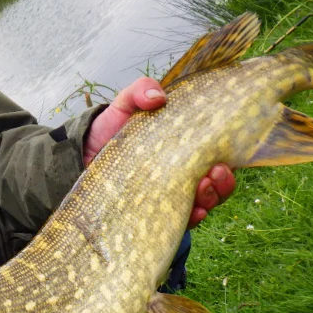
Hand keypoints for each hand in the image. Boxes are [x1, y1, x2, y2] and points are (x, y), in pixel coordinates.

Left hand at [82, 77, 234, 227]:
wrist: (81, 157)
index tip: (226, 157)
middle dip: (223, 182)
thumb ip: (139, 92)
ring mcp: (172, 195)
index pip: (220, 154)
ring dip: (211, 198)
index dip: (231, 157)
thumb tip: (158, 97)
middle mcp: (185, 173)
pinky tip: (192, 211)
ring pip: (205, 203)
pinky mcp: (156, 213)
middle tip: (215, 173)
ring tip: (203, 189)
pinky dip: (191, 217)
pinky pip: (181, 221)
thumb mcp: (124, 106)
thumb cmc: (110, 131)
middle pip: (218, 183)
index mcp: (186, 147)